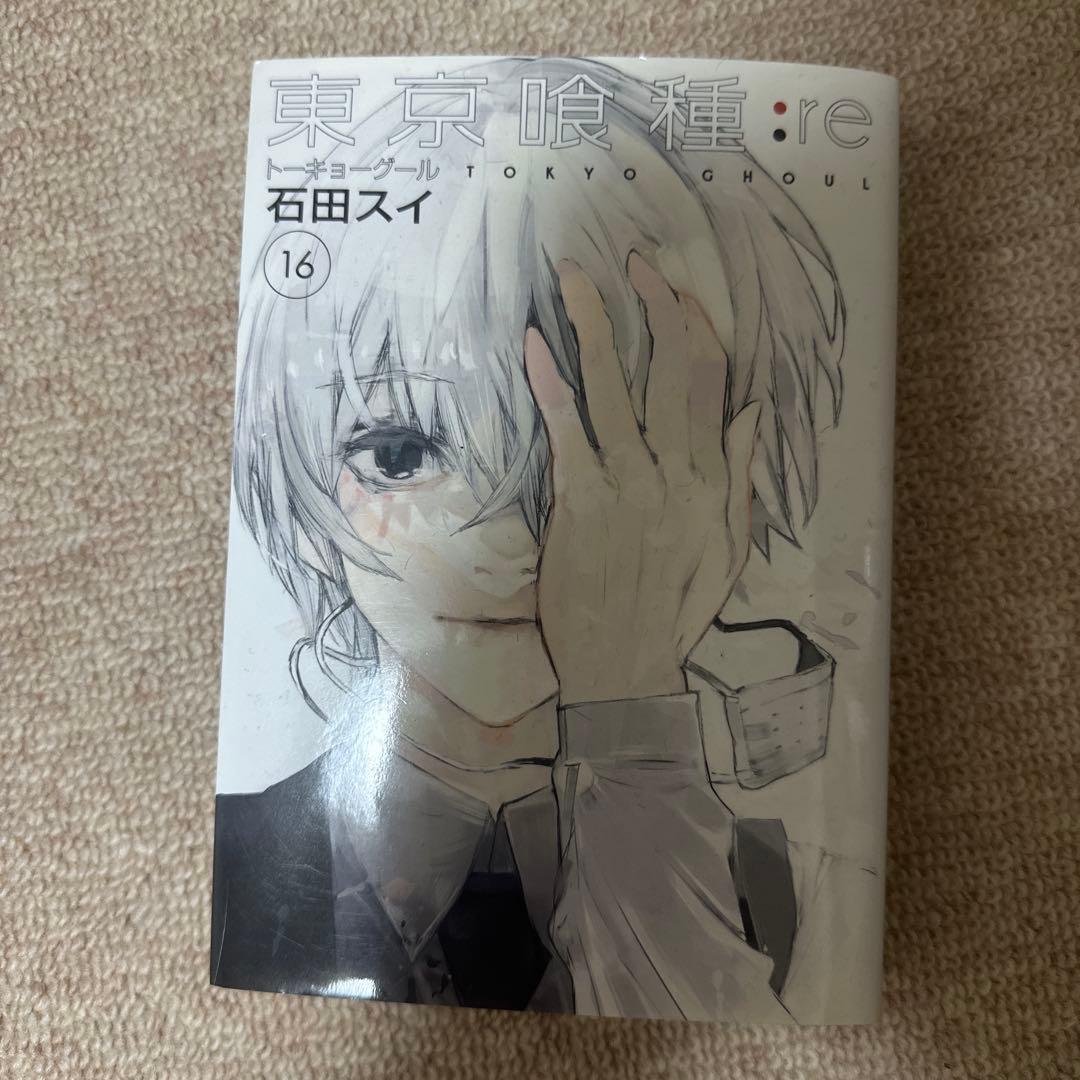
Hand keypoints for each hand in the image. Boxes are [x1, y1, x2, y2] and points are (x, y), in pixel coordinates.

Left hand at [524, 254, 759, 703]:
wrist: (625, 668)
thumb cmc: (675, 610)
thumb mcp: (728, 549)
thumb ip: (738, 477)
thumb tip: (750, 410)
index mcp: (713, 480)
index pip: (710, 383)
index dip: (692, 327)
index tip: (673, 290)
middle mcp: (675, 472)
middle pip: (668, 372)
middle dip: (651, 308)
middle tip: (631, 261)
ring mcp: (625, 485)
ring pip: (614, 390)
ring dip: (594, 327)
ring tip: (574, 278)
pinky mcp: (579, 503)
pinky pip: (567, 431)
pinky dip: (552, 385)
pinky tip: (536, 344)